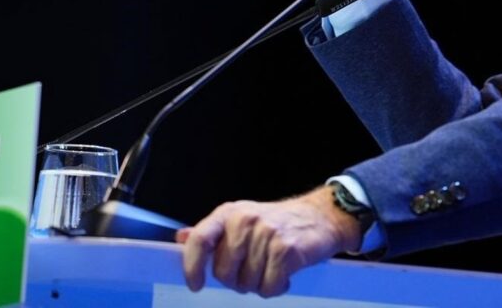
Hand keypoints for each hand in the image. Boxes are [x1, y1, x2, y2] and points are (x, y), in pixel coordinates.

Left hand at [178, 185, 361, 296]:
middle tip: (252, 272)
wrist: (321, 217)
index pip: (200, 239)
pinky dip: (276, 288)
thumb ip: (212, 232)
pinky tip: (284, 275)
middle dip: (236, 281)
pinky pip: (269, 287)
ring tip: (271, 269)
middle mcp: (246, 220)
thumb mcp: (242, 219)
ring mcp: (266, 234)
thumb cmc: (279, 222)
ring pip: (247, 283)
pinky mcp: (286, 249)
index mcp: (230, 213)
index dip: (192, 266)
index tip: (196, 284)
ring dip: (259, 285)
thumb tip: (181, 237)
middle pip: (223, 271)